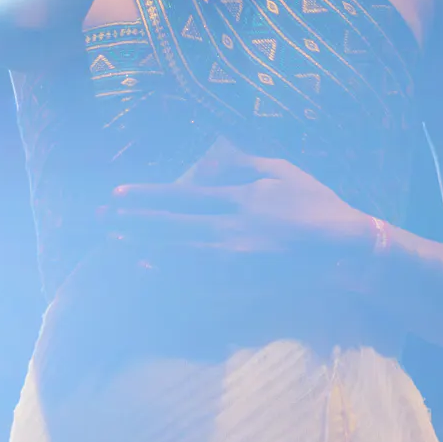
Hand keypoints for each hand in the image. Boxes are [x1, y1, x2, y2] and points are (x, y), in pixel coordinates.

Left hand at [103, 136, 374, 260]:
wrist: (343, 247)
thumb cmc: (316, 203)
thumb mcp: (282, 169)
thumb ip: (242, 162)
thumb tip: (206, 162)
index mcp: (240, 196)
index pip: (182, 195)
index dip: (146, 195)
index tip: (117, 194)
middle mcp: (230, 225)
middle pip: (170, 223)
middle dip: (132, 220)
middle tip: (99, 220)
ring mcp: (234, 256)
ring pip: (176, 251)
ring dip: (141, 245)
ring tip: (112, 241)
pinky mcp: (241, 280)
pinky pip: (195, 276)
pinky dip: (167, 270)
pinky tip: (145, 266)